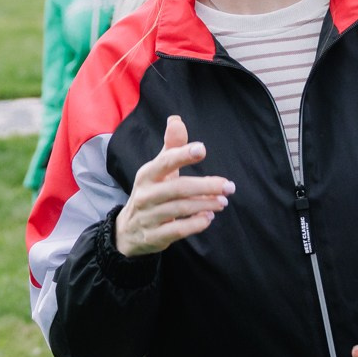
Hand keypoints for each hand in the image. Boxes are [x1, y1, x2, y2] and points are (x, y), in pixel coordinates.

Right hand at [115, 116, 233, 256]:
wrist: (128, 231)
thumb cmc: (150, 193)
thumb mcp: (157, 170)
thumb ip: (171, 147)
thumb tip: (176, 120)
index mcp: (147, 175)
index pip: (164, 162)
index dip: (182, 155)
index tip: (202, 149)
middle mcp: (145, 194)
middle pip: (178, 188)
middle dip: (206, 185)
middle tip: (228, 186)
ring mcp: (148, 216)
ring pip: (180, 208)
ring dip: (205, 204)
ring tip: (222, 202)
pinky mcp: (154, 236)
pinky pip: (177, 230)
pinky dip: (195, 224)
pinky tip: (208, 218)